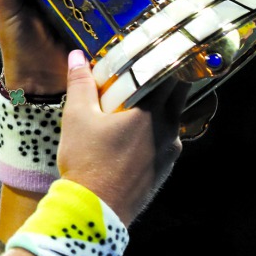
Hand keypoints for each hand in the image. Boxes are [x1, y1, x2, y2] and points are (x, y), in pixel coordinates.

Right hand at [57, 50, 185, 223]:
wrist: (94, 210)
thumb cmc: (86, 161)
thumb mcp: (77, 117)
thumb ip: (81, 84)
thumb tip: (77, 56)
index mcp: (152, 112)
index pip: (173, 74)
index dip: (170, 57)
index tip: (166, 45)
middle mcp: (169, 130)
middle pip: (179, 95)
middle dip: (169, 79)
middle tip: (153, 68)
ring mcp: (170, 152)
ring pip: (173, 119)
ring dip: (161, 107)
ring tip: (138, 101)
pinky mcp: (164, 170)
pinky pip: (166, 141)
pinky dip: (155, 131)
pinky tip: (133, 134)